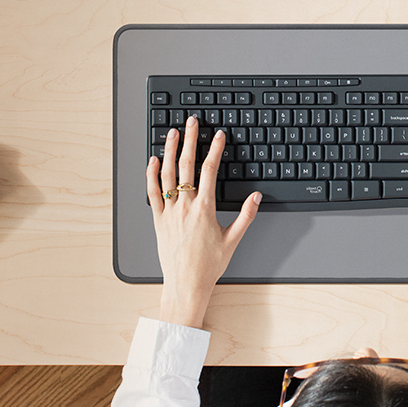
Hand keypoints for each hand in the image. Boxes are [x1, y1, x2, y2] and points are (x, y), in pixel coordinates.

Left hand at [146, 116, 260, 328]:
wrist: (186, 284)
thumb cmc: (208, 266)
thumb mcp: (233, 240)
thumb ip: (246, 216)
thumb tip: (256, 197)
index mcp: (204, 209)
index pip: (210, 171)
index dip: (214, 149)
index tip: (218, 135)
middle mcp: (185, 207)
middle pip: (186, 165)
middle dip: (189, 140)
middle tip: (191, 122)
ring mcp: (169, 212)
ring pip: (166, 174)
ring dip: (169, 151)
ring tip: (171, 133)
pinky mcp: (157, 220)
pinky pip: (152, 193)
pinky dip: (151, 175)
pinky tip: (152, 161)